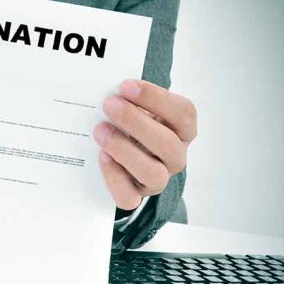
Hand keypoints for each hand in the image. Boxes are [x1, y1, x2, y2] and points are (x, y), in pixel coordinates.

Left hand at [93, 79, 196, 209]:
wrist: (124, 159)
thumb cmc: (133, 126)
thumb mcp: (139, 109)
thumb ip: (132, 99)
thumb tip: (112, 90)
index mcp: (183, 130)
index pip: (183, 113)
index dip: (155, 98)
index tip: (126, 86)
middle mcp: (175, 157)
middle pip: (167, 143)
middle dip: (135, 121)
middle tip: (109, 104)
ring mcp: (158, 179)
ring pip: (152, 173)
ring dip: (124, 150)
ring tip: (100, 131)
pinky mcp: (137, 196)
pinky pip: (129, 197)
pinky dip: (114, 177)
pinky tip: (102, 156)